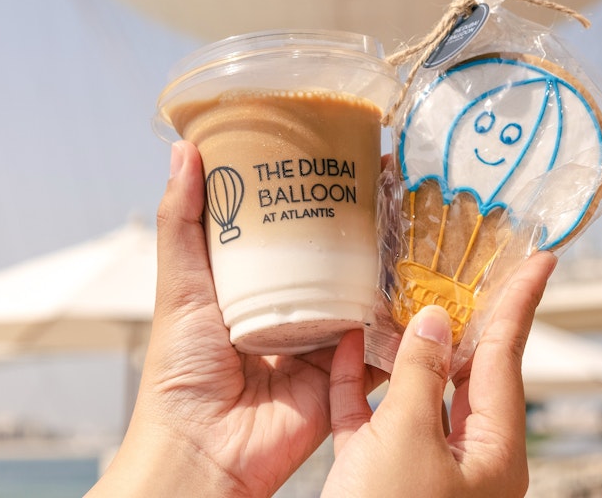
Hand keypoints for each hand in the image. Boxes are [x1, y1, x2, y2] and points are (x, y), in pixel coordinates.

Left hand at [89, 141, 383, 497]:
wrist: (203, 450)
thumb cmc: (179, 374)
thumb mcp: (179, 286)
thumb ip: (182, 223)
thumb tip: (184, 150)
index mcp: (251, 285)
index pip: (289, 230)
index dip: (313, 195)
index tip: (340, 156)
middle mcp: (290, 308)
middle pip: (334, 259)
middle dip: (362, 227)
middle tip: (390, 186)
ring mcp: (320, 341)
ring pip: (363, 296)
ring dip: (389, 268)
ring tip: (416, 227)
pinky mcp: (345, 375)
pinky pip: (379, 344)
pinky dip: (401, 325)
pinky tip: (422, 290)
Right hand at [323, 251, 556, 497]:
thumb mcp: (406, 438)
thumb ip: (420, 374)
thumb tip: (433, 324)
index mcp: (493, 452)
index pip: (508, 357)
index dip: (520, 301)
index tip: (540, 261)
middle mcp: (467, 460)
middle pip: (468, 372)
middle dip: (460, 320)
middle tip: (465, 270)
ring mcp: (424, 470)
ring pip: (418, 396)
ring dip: (403, 351)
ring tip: (399, 302)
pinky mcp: (380, 479)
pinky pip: (375, 421)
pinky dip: (360, 384)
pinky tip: (349, 346)